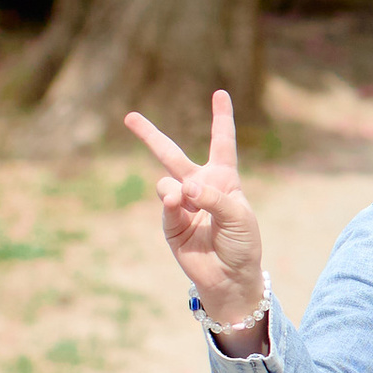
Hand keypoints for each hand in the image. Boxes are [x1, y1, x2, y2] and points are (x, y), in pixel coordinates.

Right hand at [124, 92, 266, 340]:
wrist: (231, 278)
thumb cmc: (243, 244)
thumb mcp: (238, 216)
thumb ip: (212, 197)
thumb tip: (182, 187)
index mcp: (224, 179)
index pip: (222, 142)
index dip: (221, 118)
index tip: (220, 93)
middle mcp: (200, 187)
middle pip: (172, 154)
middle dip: (150, 135)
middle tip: (130, 117)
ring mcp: (182, 204)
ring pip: (166, 180)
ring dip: (173, 186)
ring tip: (184, 198)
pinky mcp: (170, 224)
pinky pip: (166, 205)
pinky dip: (171, 203)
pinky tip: (177, 204)